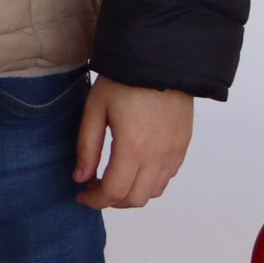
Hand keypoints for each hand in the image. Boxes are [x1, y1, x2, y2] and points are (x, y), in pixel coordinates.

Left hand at [74, 77, 192, 208]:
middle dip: (112, 200)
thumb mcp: (95, 109)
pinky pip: (167, 177)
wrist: (160, 62)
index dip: (95, 200)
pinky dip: (148, 181)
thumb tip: (81, 178)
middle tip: (93, 186)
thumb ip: (87, 147)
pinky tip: (133, 166)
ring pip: (154, 192)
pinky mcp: (182, 147)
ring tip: (111, 177)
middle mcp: (158, 157)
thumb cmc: (124, 81)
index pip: (114, 192)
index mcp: (133, 149)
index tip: (81, 196)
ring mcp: (174, 153)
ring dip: (131, 193)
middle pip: (135, 199)